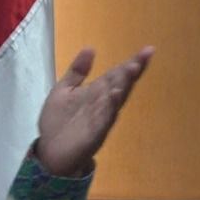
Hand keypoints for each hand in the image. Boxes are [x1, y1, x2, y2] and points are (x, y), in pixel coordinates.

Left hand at [34, 46, 153, 176]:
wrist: (50, 152)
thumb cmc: (58, 121)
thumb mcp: (64, 90)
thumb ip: (77, 71)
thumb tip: (91, 48)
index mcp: (96, 92)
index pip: (116, 74)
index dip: (131, 62)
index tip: (148, 49)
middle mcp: (102, 103)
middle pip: (121, 84)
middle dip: (131, 71)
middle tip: (144, 56)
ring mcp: (100, 117)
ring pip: (116, 99)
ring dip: (125, 84)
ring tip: (133, 69)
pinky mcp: (94, 132)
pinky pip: (105, 118)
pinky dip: (111, 107)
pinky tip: (115, 95)